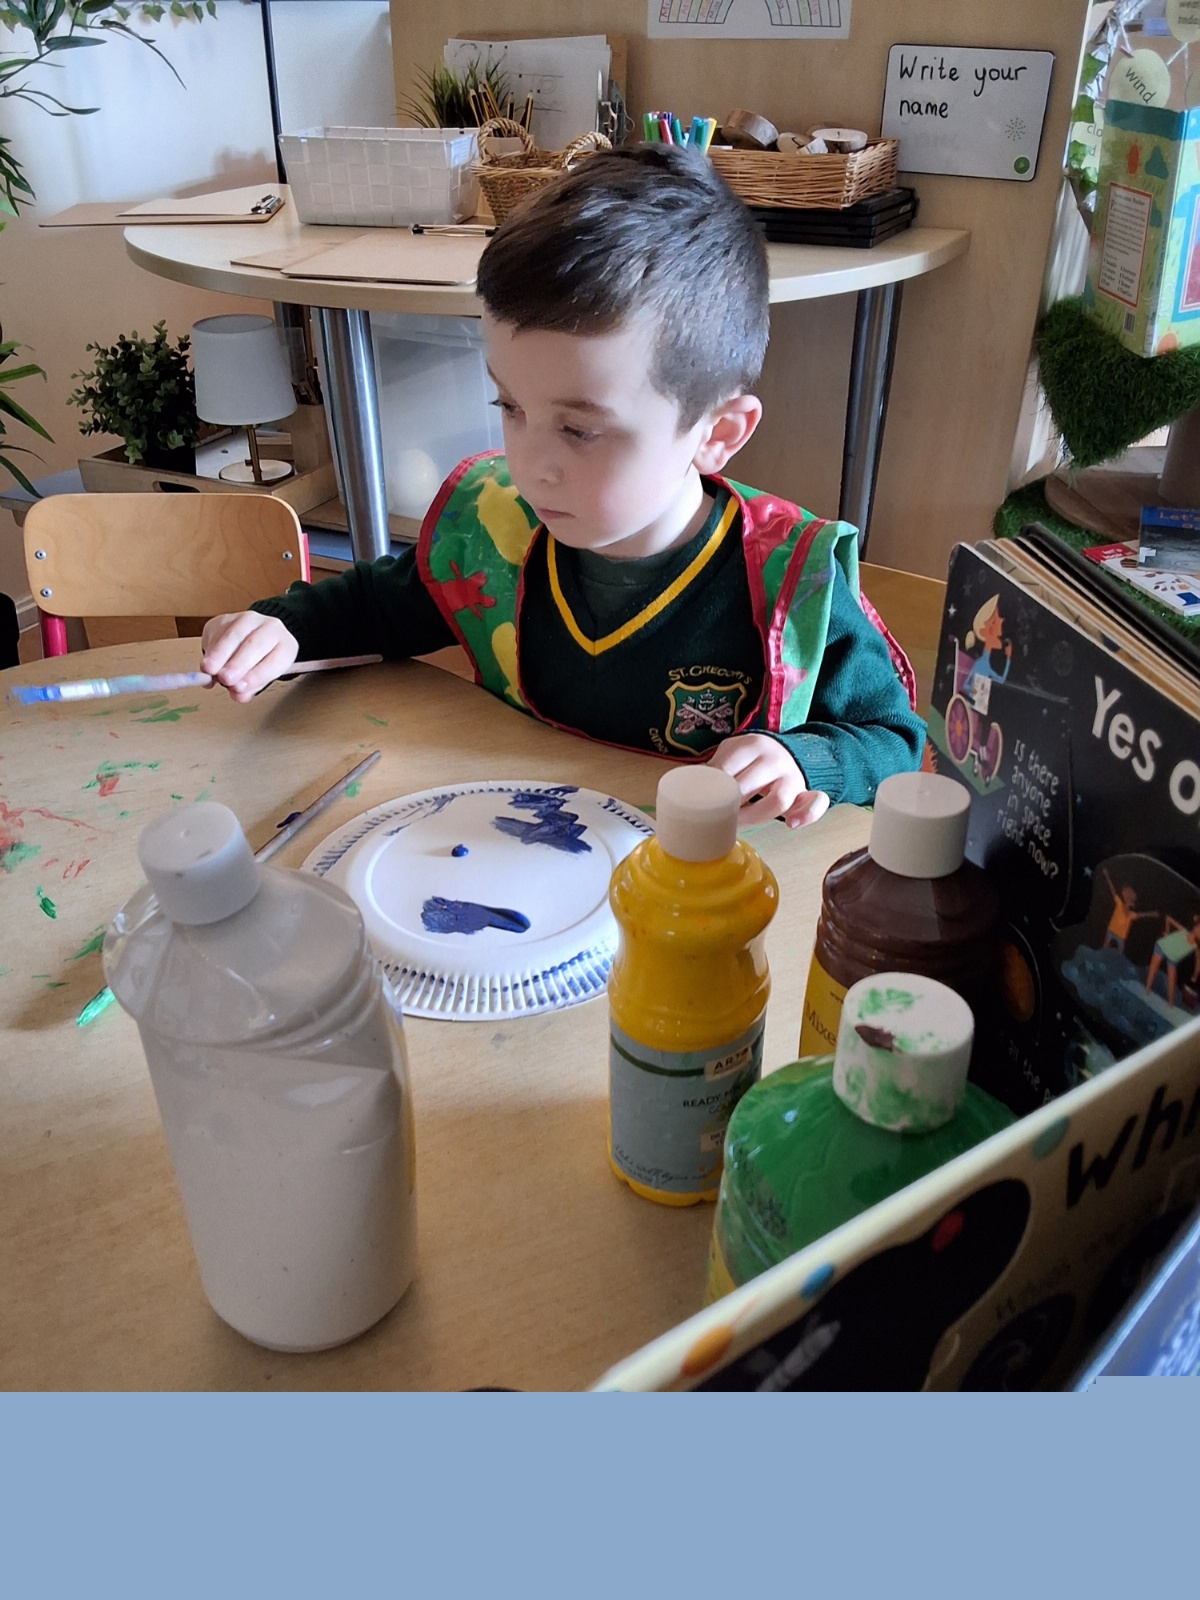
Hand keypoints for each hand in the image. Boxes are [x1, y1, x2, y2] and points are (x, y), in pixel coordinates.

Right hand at [200, 612, 298, 702]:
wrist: (254, 636)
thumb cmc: (262, 661)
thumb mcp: (262, 677)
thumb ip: (251, 687)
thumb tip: (237, 695)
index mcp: (286, 646)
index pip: (274, 661)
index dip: (256, 676)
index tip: (240, 688)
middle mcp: (270, 628)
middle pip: (254, 644)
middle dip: (238, 663)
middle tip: (225, 678)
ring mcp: (248, 619)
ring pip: (233, 635)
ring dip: (219, 654)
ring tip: (209, 670)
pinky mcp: (226, 618)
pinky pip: (217, 632)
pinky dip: (210, 649)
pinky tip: (206, 664)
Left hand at [707, 733, 829, 829]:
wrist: (786, 752)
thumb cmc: (750, 759)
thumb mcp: (733, 753)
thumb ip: (717, 767)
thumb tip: (689, 790)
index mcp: (751, 746)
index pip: (726, 771)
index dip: (711, 791)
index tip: (700, 804)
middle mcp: (775, 759)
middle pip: (747, 788)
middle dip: (728, 807)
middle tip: (713, 819)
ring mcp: (792, 776)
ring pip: (777, 801)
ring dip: (753, 817)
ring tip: (736, 824)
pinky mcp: (805, 792)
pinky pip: (815, 803)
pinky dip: (807, 815)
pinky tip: (791, 824)